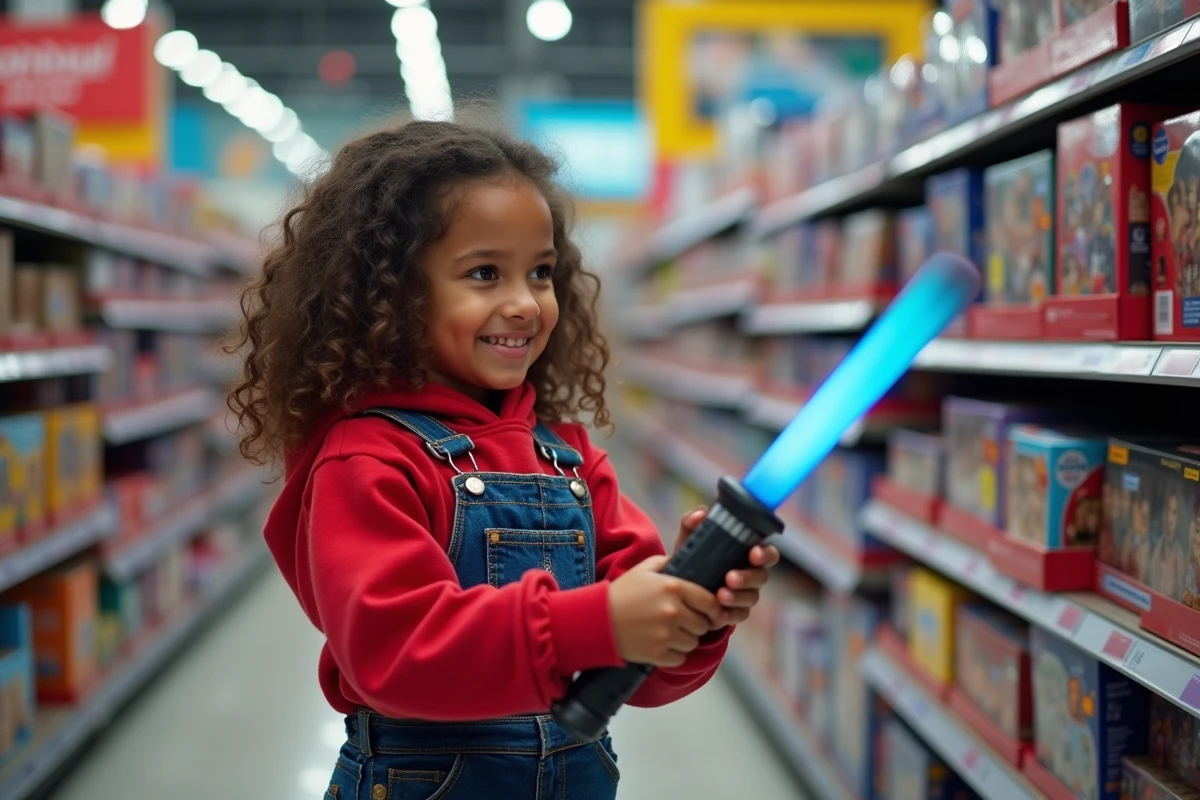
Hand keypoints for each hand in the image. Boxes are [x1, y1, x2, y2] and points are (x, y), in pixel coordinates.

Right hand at [608, 555, 722, 666]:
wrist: (596, 620)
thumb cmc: (621, 593)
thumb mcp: (644, 569)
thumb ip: (668, 562)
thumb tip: (690, 563)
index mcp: (674, 587)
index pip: (710, 602)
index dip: (711, 608)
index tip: (706, 611)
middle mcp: (673, 611)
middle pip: (703, 625)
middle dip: (695, 624)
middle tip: (681, 622)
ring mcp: (666, 634)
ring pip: (693, 643)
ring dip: (685, 640)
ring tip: (668, 632)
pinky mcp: (657, 654)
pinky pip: (680, 658)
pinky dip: (673, 654)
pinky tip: (660, 644)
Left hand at [677, 507, 781, 629]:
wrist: (679, 586)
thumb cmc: (692, 557)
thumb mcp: (689, 540)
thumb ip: (692, 524)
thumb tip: (701, 514)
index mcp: (746, 553)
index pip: (768, 553)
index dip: (765, 553)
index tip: (753, 553)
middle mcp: (751, 573)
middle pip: (762, 576)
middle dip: (748, 577)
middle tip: (730, 578)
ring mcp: (746, 594)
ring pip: (752, 597)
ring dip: (738, 597)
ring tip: (720, 595)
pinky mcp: (736, 612)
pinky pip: (740, 615)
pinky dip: (730, 614)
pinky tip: (718, 613)